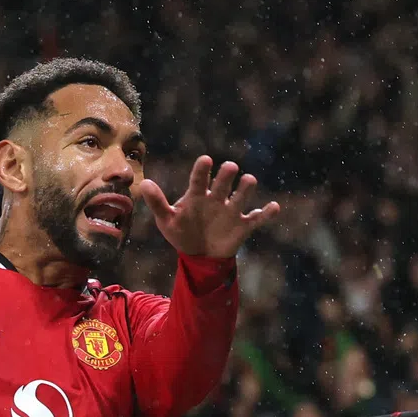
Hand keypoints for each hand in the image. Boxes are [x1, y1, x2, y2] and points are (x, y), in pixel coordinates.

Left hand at [139, 156, 278, 258]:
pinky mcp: (243, 226)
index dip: (202, 170)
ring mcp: (231, 211)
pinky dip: (266, 213)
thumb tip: (143, 183)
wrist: (199, 256)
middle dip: (227, 175)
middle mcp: (216, 198)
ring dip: (246, 188)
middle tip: (229, 168)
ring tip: (249, 181)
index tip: (206, 160)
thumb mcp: (166, 220)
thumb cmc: (182, 232)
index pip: (199, 179)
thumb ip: (157, 203)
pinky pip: (257, 218)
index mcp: (197, 195)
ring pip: (241, 196)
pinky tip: (274, 207)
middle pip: (223, 182)